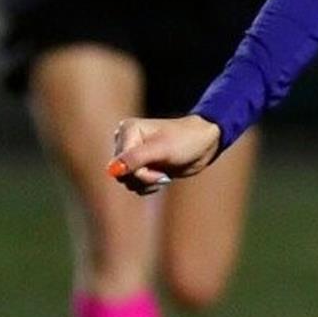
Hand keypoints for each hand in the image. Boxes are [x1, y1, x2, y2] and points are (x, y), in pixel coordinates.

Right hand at [108, 115, 224, 194]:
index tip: (158, 170)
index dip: (139, 172)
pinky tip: (162, 177)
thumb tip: (112, 170)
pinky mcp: (142, 165)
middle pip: (121, 174)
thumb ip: (135, 159)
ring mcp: (134, 154)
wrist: (205, 144)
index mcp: (127, 130)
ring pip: (127, 181)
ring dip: (147, 183)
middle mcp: (126, 141)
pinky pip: (136, 184)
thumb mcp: (161, 150)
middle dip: (143, 178)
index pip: (119, 163)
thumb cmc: (186, 140)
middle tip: (162, 173)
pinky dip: (149, 185)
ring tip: (163, 174)